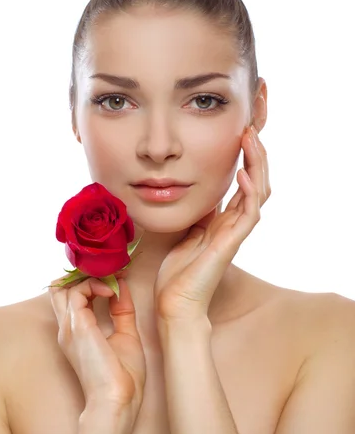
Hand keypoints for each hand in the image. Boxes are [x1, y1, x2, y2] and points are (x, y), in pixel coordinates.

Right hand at [49, 276, 145, 415]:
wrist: (118, 399)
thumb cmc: (123, 376)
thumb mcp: (125, 334)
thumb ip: (122, 310)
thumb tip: (122, 286)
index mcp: (76, 333)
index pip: (69, 297)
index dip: (88, 281)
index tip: (114, 277)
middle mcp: (67, 328)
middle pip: (59, 289)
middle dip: (82, 275)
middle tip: (108, 274)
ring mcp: (69, 327)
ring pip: (63, 287)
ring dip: (88, 278)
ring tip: (110, 282)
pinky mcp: (77, 326)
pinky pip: (77, 292)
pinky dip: (94, 285)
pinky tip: (110, 292)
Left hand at [154, 125, 270, 323]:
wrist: (175, 304)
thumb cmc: (177, 273)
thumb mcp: (186, 233)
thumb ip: (198, 216)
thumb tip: (198, 196)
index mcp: (223, 220)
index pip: (244, 183)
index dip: (245, 159)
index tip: (239, 134)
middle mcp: (234, 224)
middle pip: (257, 182)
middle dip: (255, 155)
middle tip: (249, 129)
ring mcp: (235, 233)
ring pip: (259, 192)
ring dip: (257, 164)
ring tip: (251, 139)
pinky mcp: (231, 244)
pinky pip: (248, 214)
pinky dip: (248, 192)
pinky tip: (243, 173)